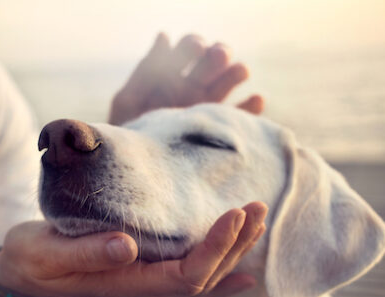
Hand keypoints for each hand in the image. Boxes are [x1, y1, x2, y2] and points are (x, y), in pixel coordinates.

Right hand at [0, 202, 267, 296]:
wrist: (22, 271)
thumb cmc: (32, 259)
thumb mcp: (48, 253)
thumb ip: (86, 252)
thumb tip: (127, 245)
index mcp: (125, 285)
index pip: (185, 275)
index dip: (214, 248)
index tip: (234, 214)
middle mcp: (142, 290)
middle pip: (203, 277)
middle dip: (234, 244)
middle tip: (257, 207)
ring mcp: (144, 284)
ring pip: (201, 277)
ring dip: (232, 251)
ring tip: (256, 222)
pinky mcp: (142, 271)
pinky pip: (189, 278)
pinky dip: (219, 272)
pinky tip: (242, 269)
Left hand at [109, 33, 263, 124]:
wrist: (137, 172)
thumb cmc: (128, 136)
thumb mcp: (129, 102)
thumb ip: (146, 71)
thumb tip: (164, 36)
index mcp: (170, 76)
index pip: (188, 49)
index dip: (193, 45)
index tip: (196, 48)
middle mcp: (192, 88)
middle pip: (213, 62)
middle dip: (218, 54)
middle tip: (219, 56)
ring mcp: (207, 108)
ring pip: (229, 83)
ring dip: (236, 72)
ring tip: (240, 71)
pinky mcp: (219, 130)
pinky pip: (241, 116)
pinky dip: (251, 107)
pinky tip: (256, 99)